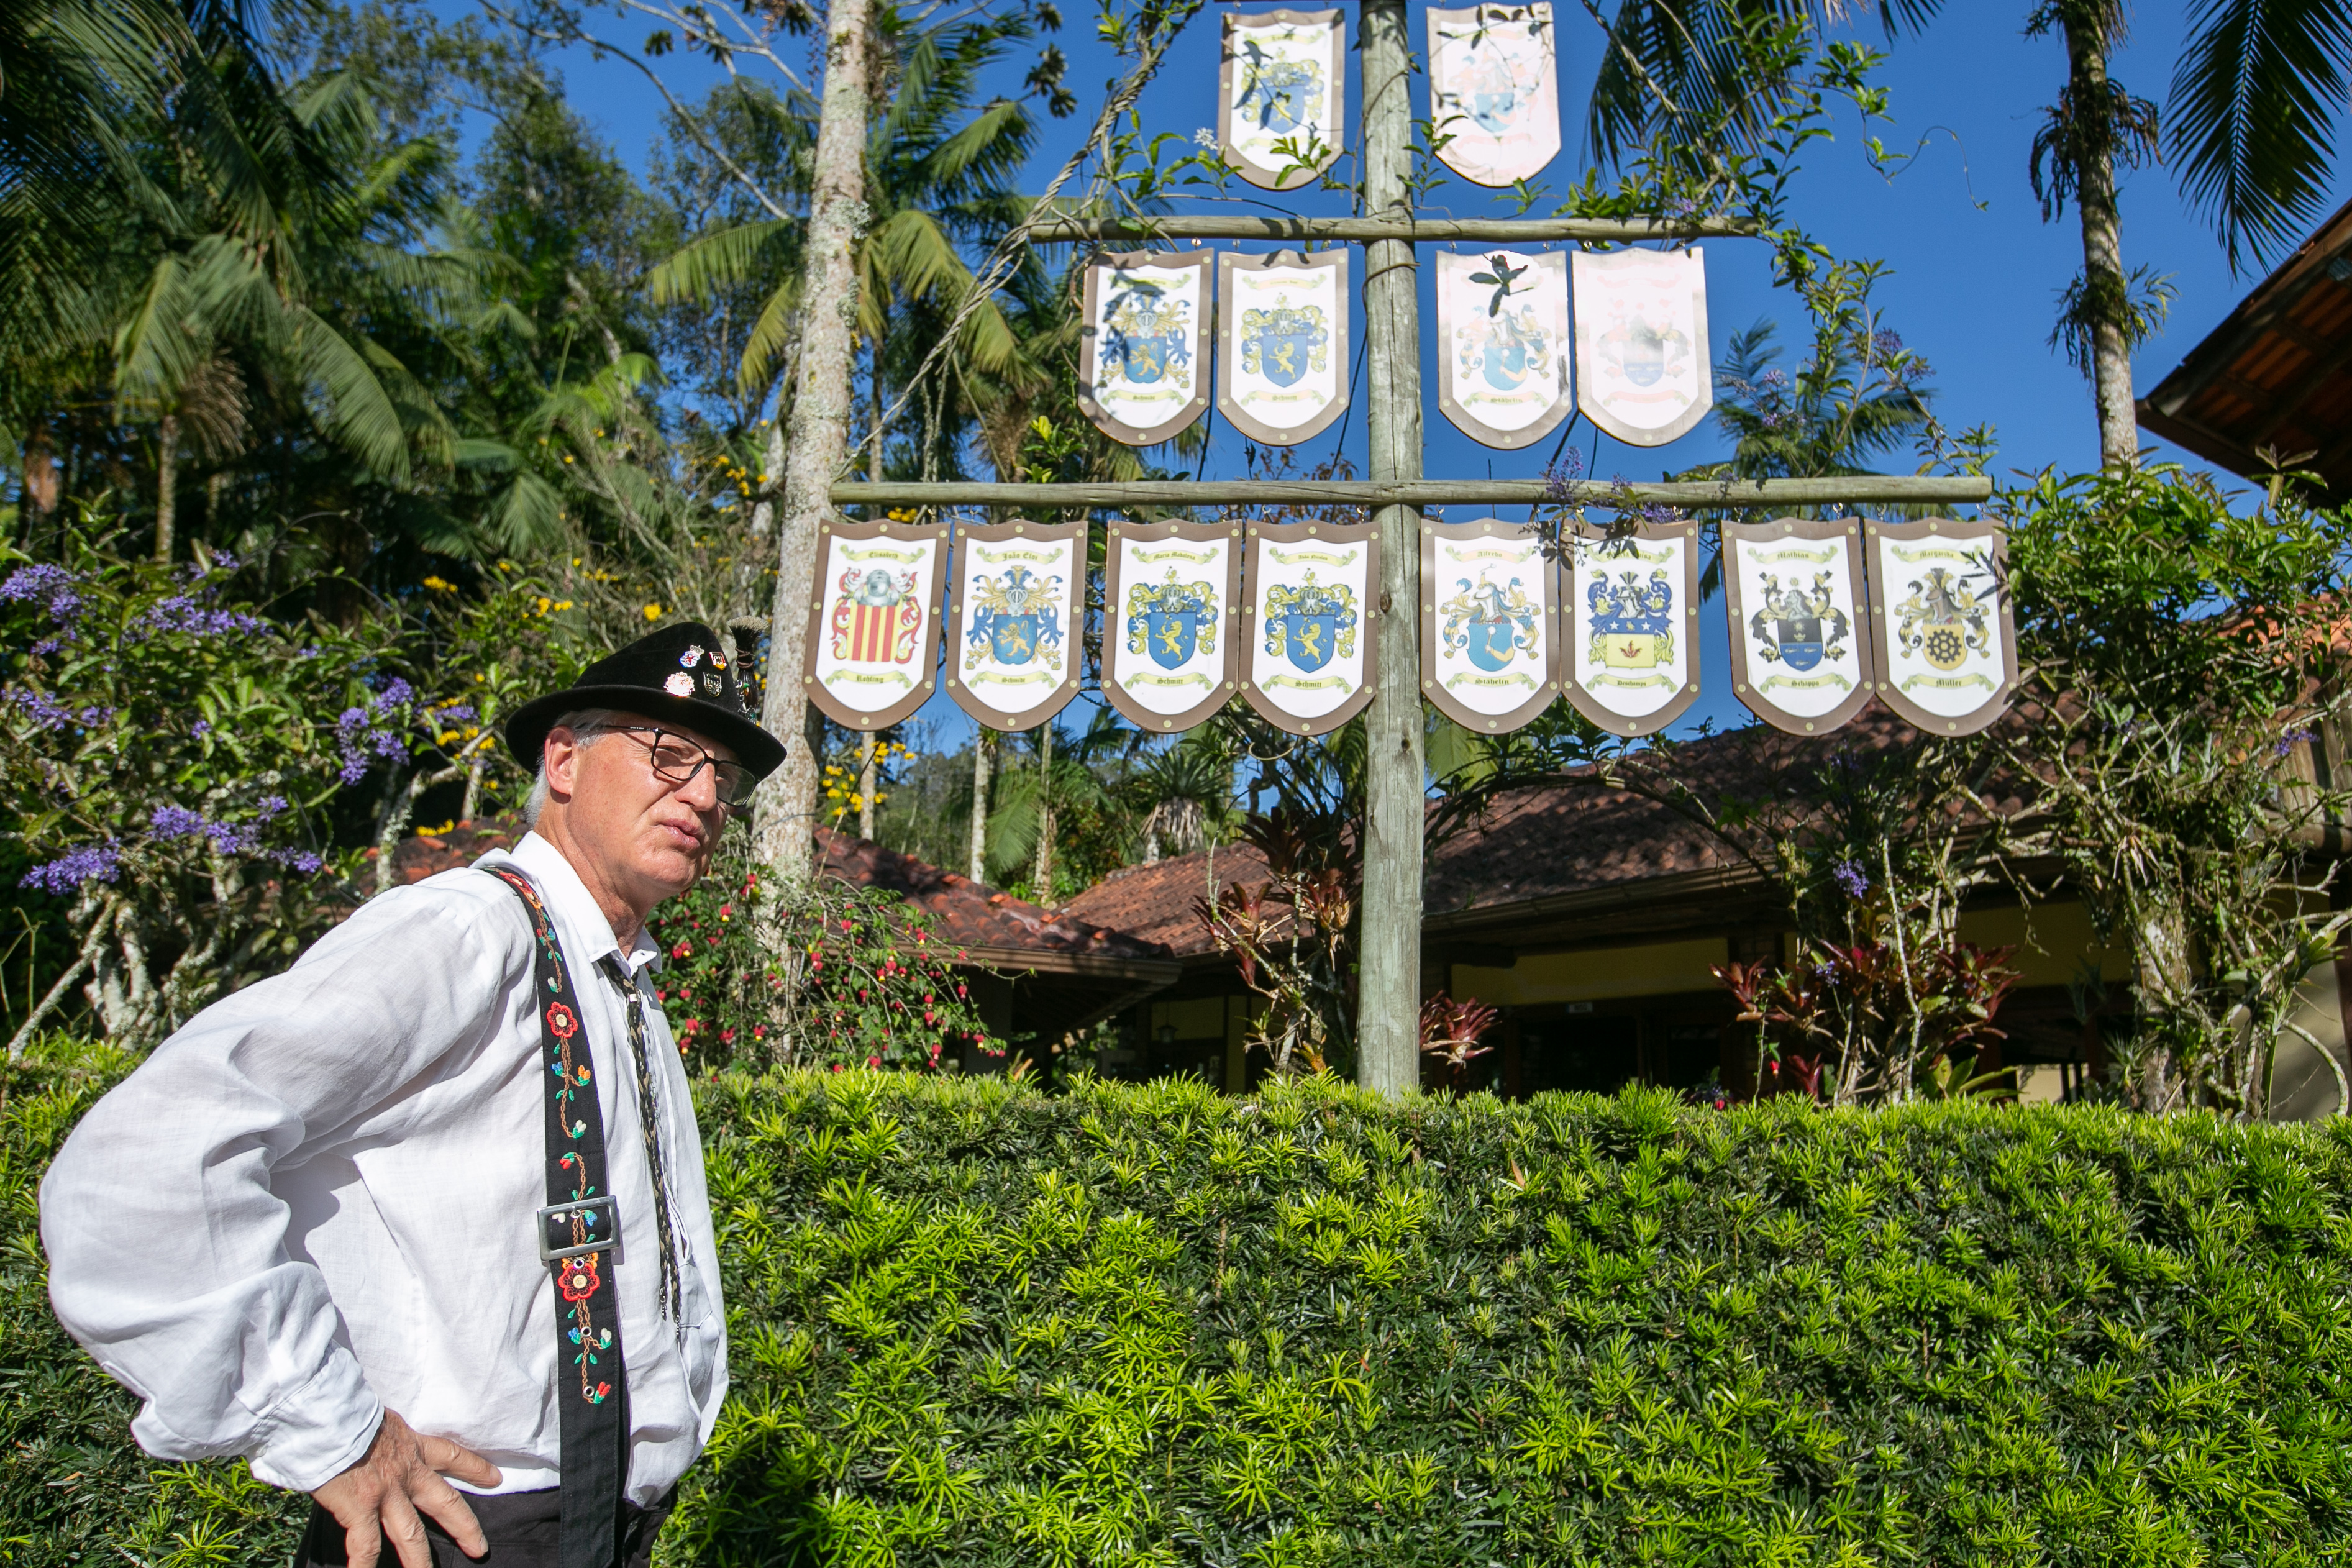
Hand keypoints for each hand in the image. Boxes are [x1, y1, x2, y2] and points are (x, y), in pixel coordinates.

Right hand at [311, 1409, 502, 1567]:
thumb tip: (377, 1446)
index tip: (496, 1479)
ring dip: (419, 1560)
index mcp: (411, 1445)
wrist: (327, 1416)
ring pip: (411, 1534)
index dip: (475, 1468)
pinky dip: (364, 1565)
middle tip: (480, 1548)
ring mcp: (385, 1492)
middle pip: (444, 1502)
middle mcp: (405, 1471)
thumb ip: (386, 1439)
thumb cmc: (345, 1413)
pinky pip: (366, 1545)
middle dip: (465, 1527)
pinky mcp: (359, 1508)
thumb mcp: (379, 1420)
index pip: (452, 1455)